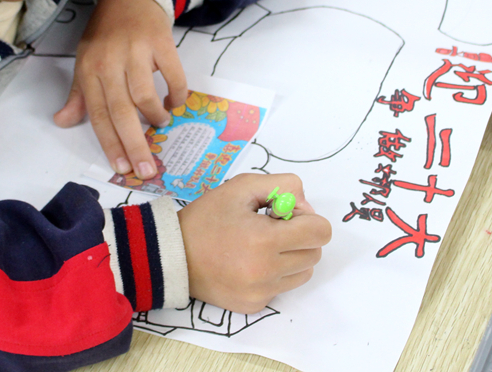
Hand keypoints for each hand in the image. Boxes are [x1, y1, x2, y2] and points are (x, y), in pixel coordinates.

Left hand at [54, 0, 187, 179]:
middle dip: (134, 144)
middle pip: (121, 110)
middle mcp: (110, 61)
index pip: (97, 114)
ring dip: (154, 116)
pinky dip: (177, 93)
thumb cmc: (106, 33)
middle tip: (146, 169)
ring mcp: (136, 50)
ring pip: (144, 94)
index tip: (122, 167)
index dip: (110, 143)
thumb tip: (63, 122)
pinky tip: (176, 103)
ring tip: (160, 124)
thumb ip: (79, 95)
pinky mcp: (160, 41)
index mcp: (89, 69)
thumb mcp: (86, 60)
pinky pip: (173, 75)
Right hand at [178, 173, 331, 312]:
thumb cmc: (205, 218)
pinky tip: (248, 262)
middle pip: (314, 253)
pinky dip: (274, 274)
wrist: (171, 255)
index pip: (320, 232)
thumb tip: (304, 205)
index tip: (281, 214)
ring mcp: (262, 293)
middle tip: (270, 227)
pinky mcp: (255, 306)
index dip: (306, 217)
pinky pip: (282, 287)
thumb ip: (282, 185)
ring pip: (303, 272)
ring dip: (291, 256)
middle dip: (300, 236)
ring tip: (260, 245)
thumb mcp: (241, 187)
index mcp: (265, 240)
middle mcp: (267, 272)